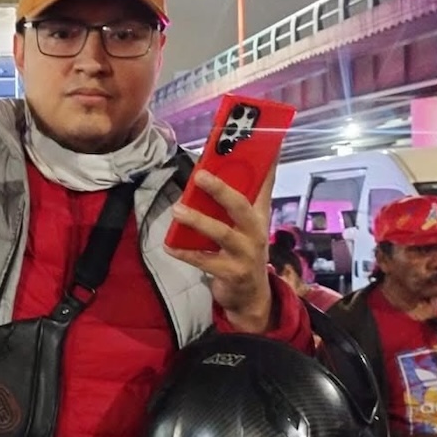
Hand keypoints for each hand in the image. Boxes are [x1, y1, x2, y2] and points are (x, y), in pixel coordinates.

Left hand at [164, 161, 278, 333]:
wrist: (250, 296)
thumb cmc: (242, 251)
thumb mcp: (244, 226)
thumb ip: (232, 201)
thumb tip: (209, 170)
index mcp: (258, 215)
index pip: (265, 183)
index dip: (267, 162)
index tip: (265, 141)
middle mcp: (256, 232)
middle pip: (241, 206)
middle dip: (221, 190)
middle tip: (200, 176)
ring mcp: (245, 253)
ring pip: (222, 233)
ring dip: (198, 220)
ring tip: (178, 209)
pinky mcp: (232, 272)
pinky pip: (204, 261)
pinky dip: (185, 252)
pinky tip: (169, 246)